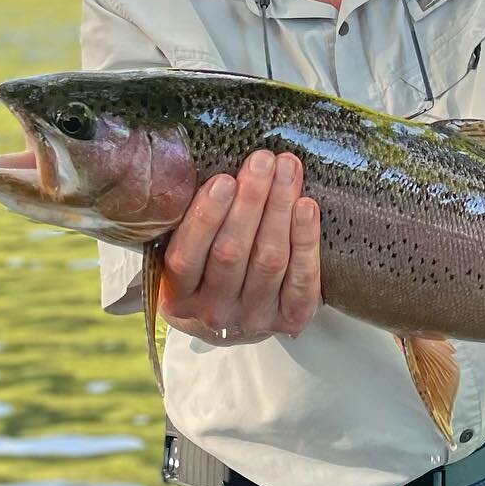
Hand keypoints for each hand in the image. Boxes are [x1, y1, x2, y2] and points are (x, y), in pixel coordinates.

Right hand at [158, 149, 320, 344]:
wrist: (235, 324)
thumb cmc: (206, 273)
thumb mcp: (185, 255)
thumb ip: (191, 223)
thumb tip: (215, 167)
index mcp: (177, 298)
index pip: (187, 257)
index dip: (206, 218)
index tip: (223, 180)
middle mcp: (213, 313)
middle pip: (232, 253)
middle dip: (250, 201)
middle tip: (262, 161)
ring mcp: (254, 319)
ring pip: (269, 260)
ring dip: (279, 208)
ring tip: (286, 169)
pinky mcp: (290, 320)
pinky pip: (302, 278)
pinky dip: (306, 240)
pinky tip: (306, 206)